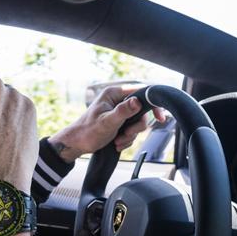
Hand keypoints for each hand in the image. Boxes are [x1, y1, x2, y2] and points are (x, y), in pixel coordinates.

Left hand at [48, 85, 165, 162]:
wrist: (77, 143)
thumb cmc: (87, 131)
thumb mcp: (107, 122)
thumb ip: (123, 111)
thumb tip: (137, 101)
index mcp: (114, 93)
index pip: (141, 92)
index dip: (152, 104)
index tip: (159, 117)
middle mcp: (117, 100)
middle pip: (142, 111)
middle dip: (136, 127)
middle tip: (125, 134)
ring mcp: (119, 111)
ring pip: (138, 123)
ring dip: (130, 135)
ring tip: (117, 141)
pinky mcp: (119, 122)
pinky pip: (132, 130)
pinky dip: (127, 139)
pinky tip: (117, 143)